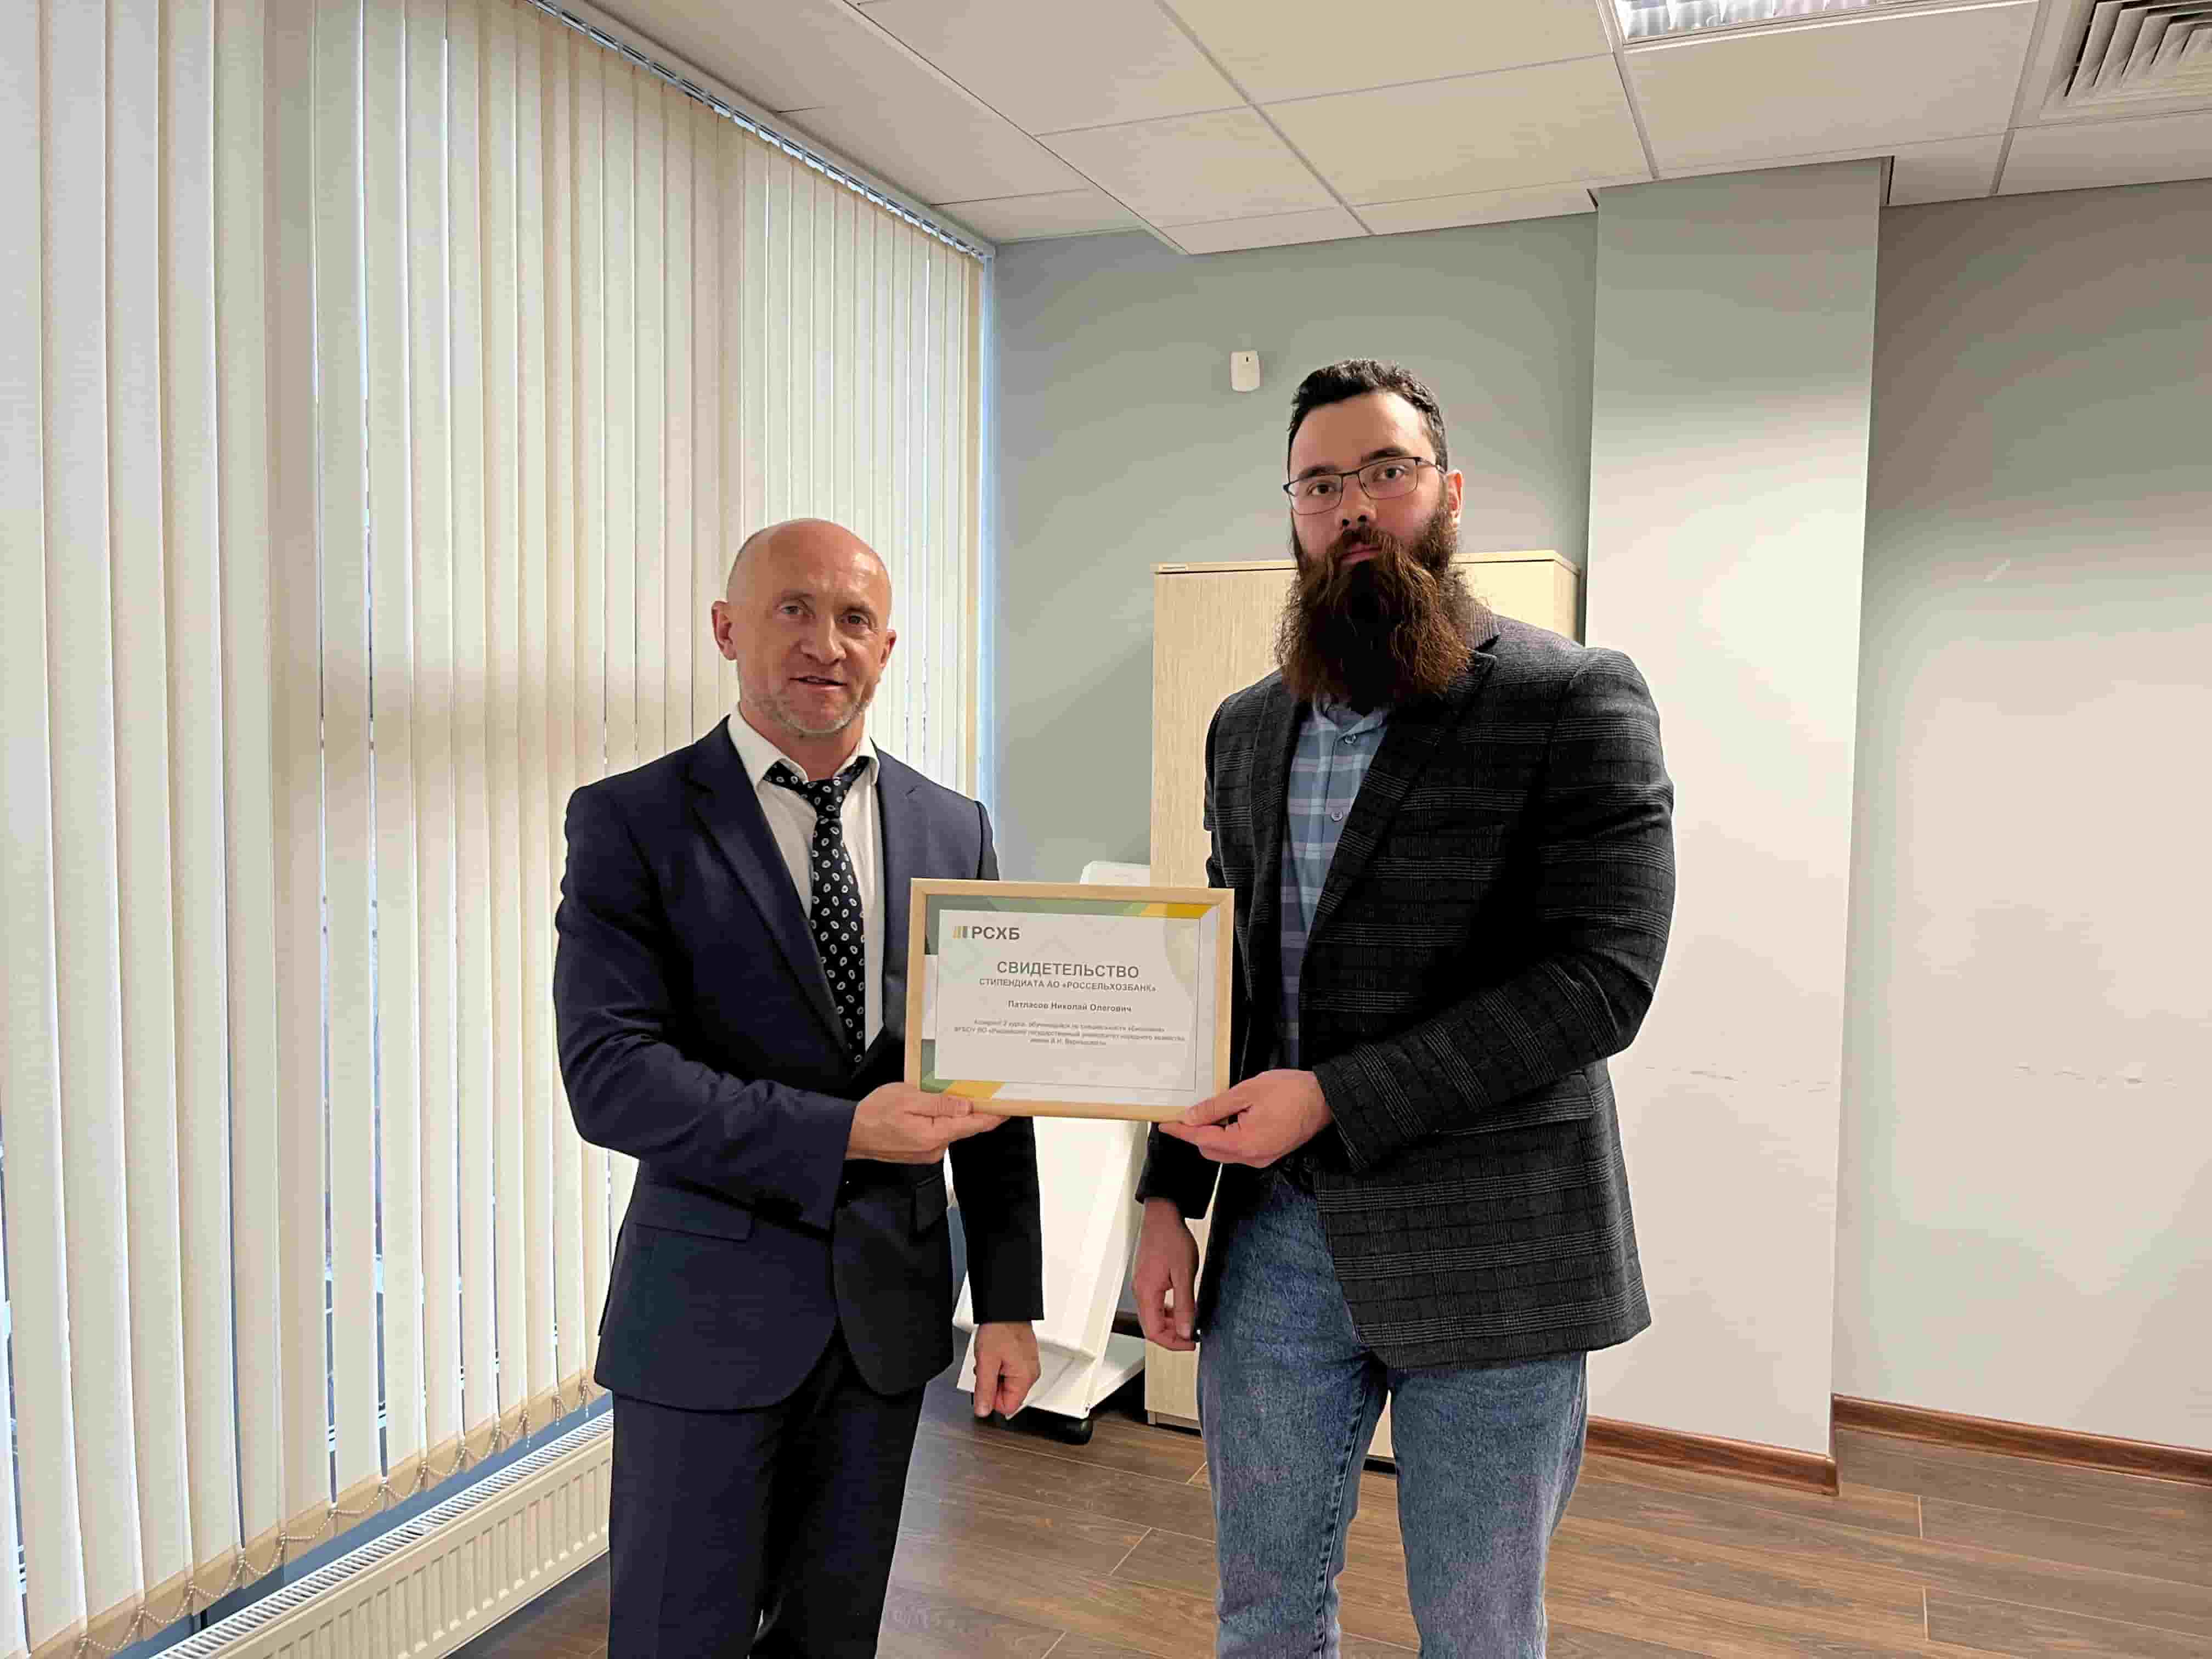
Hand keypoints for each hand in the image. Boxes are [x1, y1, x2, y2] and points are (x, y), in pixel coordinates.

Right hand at [846, 1083, 1004, 1163]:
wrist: (850, 1133)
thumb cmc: (874, 1114)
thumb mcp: (908, 1097)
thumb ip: (939, 1103)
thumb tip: (965, 1106)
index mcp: (934, 1134)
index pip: (974, 1125)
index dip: (994, 1115)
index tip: (1010, 1106)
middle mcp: (934, 1148)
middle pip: (965, 1127)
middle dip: (976, 1110)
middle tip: (987, 1092)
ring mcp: (928, 1151)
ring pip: (952, 1129)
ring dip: (957, 1114)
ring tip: (956, 1095)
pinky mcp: (921, 1150)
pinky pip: (940, 1133)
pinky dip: (943, 1121)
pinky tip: (937, 1108)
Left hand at [971, 1321, 1041, 1417]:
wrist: (1005, 1309)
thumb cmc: (999, 1330)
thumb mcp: (986, 1362)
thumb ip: (984, 1390)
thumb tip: (982, 1411)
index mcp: (1025, 1378)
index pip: (1007, 1407)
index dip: (991, 1399)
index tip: (984, 1384)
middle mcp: (1031, 1374)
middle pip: (1008, 1396)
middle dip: (993, 1385)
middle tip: (987, 1367)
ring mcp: (1029, 1366)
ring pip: (1008, 1384)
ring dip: (995, 1375)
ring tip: (991, 1358)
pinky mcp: (1025, 1359)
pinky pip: (1011, 1372)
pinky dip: (1000, 1367)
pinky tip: (996, 1354)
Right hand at [1132, 1199, 1199, 1351]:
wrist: (1163, 1216)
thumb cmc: (1172, 1239)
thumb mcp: (1184, 1274)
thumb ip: (1185, 1305)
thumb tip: (1187, 1331)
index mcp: (1147, 1292)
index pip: (1154, 1332)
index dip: (1173, 1343)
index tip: (1191, 1343)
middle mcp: (1140, 1291)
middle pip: (1151, 1327)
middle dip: (1172, 1336)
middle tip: (1193, 1335)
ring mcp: (1141, 1285)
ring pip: (1152, 1317)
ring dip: (1170, 1324)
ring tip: (1190, 1322)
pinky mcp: (1146, 1279)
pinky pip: (1154, 1304)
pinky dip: (1167, 1312)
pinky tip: (1181, 1307)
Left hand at [1158, 1069, 1329, 1166]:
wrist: (1326, 1100)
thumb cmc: (1292, 1091)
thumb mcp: (1248, 1092)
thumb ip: (1216, 1106)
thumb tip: (1191, 1117)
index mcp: (1245, 1143)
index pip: (1202, 1139)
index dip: (1181, 1131)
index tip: (1165, 1124)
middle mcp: (1253, 1157)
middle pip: (1210, 1149)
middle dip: (1195, 1133)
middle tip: (1185, 1112)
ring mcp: (1262, 1158)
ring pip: (1224, 1151)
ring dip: (1212, 1134)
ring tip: (1210, 1111)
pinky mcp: (1269, 1152)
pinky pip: (1240, 1149)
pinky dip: (1228, 1136)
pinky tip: (1229, 1117)